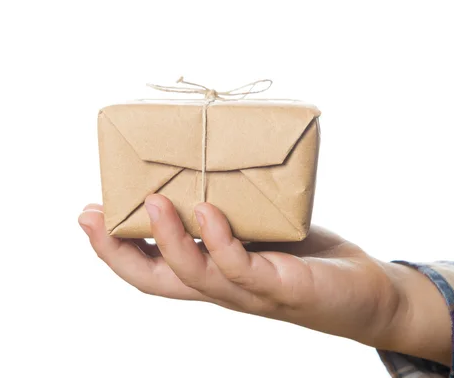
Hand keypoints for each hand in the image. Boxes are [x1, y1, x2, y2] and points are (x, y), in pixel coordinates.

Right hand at [78, 195, 450, 364]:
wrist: (365, 292)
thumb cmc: (308, 256)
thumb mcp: (262, 226)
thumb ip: (233, 207)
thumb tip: (209, 162)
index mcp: (213, 272)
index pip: (153, 268)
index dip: (115, 248)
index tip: (88, 213)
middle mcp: (222, 288)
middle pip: (157, 280)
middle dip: (117, 251)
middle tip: (90, 215)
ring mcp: (249, 292)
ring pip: (194, 274)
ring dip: (168, 237)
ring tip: (152, 200)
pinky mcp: (281, 287)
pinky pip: (241, 267)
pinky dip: (220, 239)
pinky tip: (209, 211)